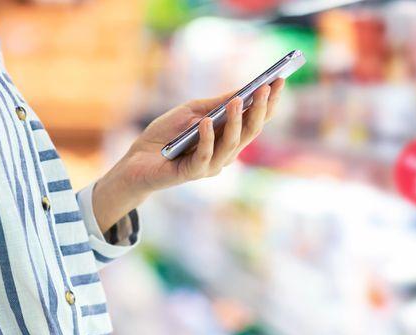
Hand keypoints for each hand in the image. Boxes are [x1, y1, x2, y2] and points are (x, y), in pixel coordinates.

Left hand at [92, 79, 285, 227]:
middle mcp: (225, 155)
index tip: (279, 80)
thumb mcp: (191, 112)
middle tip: (266, 88)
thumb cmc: (165, 136)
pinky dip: (207, 139)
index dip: (269, 103)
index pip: (254, 121)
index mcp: (228, 139)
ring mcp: (211, 166)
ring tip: (237, 100)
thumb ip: (214, 105)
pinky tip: (206, 123)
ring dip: (235, 121)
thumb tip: (241, 91)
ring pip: (231, 145)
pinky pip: (205, 156)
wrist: (136, 161)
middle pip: (249, 132)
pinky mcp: (192, 173)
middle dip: (259, 110)